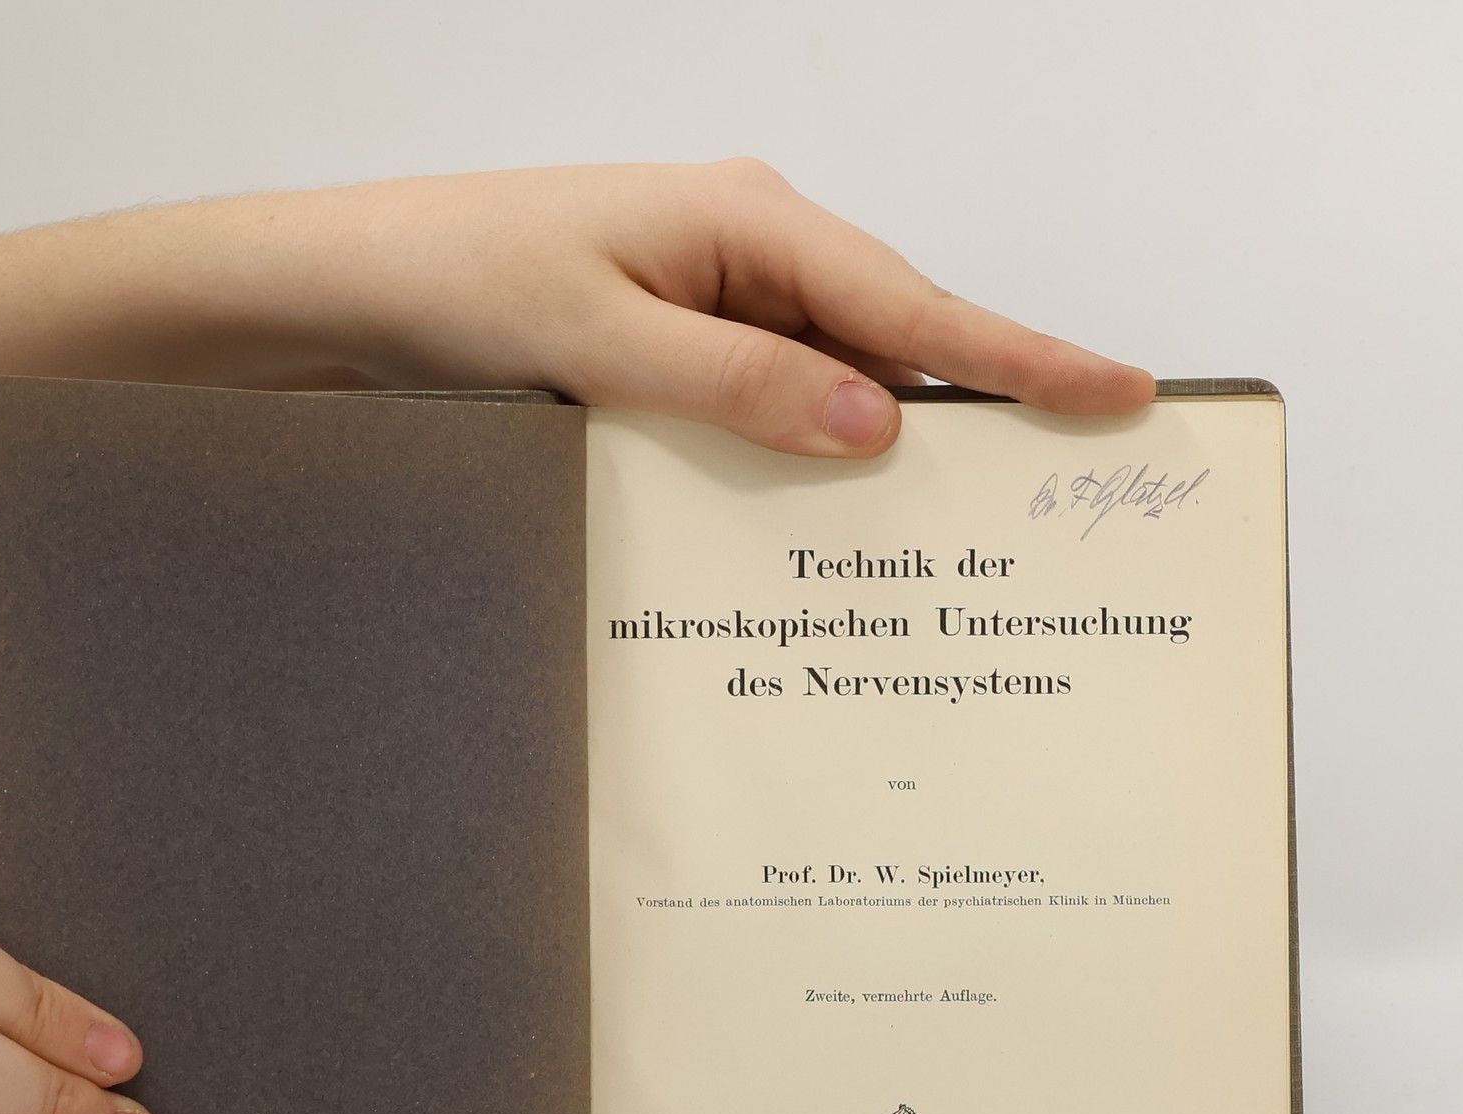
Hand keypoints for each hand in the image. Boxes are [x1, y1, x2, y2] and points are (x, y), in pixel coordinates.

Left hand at [208, 159, 1154, 456]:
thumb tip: (871, 423)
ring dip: (872, 460)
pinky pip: (766, 411)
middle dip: (968, 421)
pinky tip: (814, 526)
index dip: (1018, 357)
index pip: (910, 302)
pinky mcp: (674, 353)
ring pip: (830, 389)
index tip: (1116, 396)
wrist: (345, 292)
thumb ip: (736, 385)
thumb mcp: (597, 339)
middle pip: (890, 345)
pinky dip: (796, 465)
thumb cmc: (455, 283)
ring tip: (945, 543)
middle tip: (1046, 506)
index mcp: (747, 222)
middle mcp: (746, 254)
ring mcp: (712, 306)